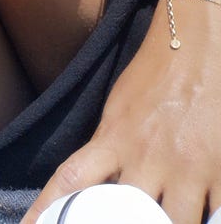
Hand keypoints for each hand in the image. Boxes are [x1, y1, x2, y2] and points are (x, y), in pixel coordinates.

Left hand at [21, 6, 220, 223]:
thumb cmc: (152, 76)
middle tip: (116, 221)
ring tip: (159, 223)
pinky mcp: (220, 173)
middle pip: (127, 218)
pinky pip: (214, 216)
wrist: (193, 44)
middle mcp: (145, 158)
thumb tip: (91, 187)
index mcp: (113, 139)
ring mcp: (185, 168)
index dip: (46, 209)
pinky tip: (202, 221)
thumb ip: (106, 150)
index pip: (71, 181)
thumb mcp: (118, 110)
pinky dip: (206, 221)